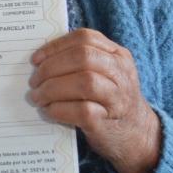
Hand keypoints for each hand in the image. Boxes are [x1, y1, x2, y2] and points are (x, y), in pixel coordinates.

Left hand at [28, 28, 160, 172]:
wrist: (137, 134)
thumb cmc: (110, 100)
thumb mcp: (106, 74)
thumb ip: (81, 62)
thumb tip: (39, 61)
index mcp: (118, 55)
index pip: (85, 38)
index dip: (56, 46)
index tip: (36, 59)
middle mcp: (121, 73)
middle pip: (83, 57)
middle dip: (51, 67)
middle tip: (34, 81)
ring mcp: (117, 98)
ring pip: (84, 82)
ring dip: (52, 88)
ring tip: (37, 96)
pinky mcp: (107, 121)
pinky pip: (80, 110)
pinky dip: (58, 109)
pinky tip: (48, 111)